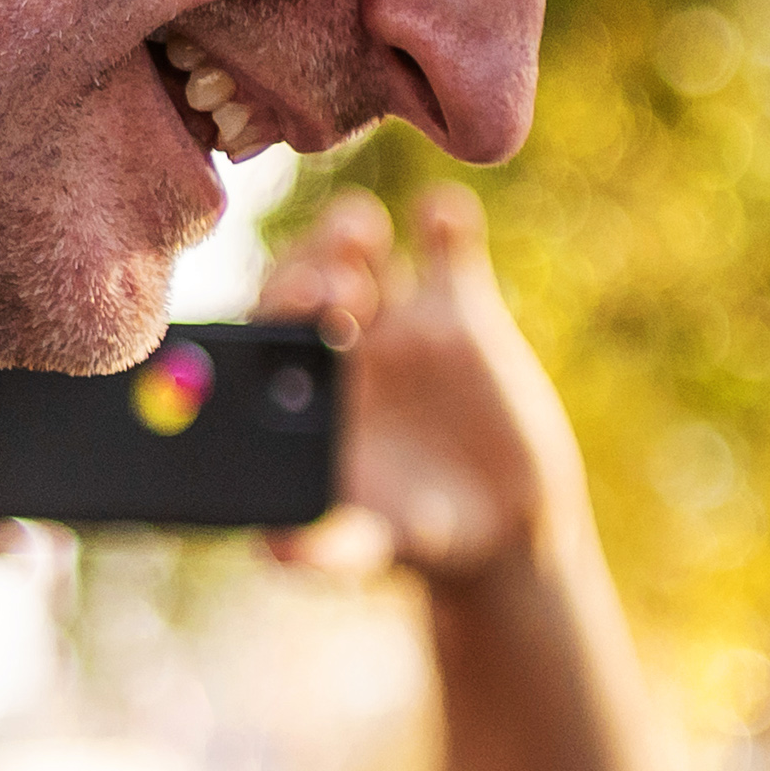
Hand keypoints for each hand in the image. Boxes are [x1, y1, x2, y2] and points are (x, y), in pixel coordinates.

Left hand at [260, 184, 588, 593]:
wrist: (503, 530)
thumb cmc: (417, 541)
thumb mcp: (373, 549)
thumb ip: (327, 548)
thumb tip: (277, 551)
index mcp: (300, 389)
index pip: (266, 330)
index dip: (273, 311)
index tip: (296, 309)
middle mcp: (338, 342)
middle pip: (303, 276)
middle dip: (308, 267)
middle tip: (331, 281)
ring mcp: (397, 319)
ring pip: (358, 248)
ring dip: (349, 230)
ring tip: (361, 232)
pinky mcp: (461, 308)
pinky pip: (447, 246)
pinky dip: (444, 222)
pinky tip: (442, 218)